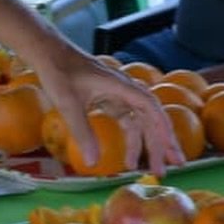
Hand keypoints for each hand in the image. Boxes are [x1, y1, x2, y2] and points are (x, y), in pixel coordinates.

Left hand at [25, 38, 184, 176]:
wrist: (50, 54)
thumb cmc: (59, 73)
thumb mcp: (68, 104)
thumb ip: (82, 132)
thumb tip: (93, 162)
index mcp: (120, 86)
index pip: (149, 106)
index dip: (161, 128)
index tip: (169, 148)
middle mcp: (125, 90)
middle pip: (152, 117)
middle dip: (164, 142)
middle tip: (173, 166)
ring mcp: (119, 95)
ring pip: (142, 122)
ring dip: (150, 145)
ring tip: (154, 169)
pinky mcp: (111, 100)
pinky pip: (129, 122)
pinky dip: (133, 140)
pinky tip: (130, 158)